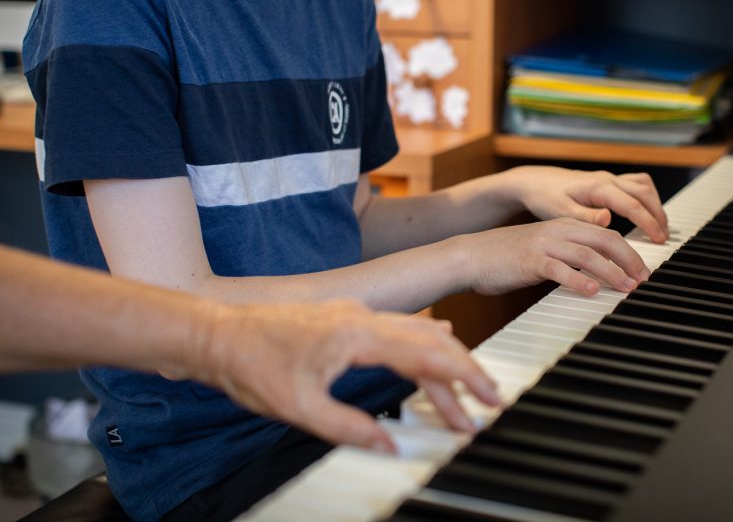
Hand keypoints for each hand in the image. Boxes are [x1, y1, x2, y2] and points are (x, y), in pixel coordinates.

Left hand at [181, 299, 499, 452]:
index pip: (427, 356)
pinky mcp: (344, 319)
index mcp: (359, 336)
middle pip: (432, 341)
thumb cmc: (251, 364)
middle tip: (487, 401)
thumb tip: (390, 446)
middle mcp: (363, 318)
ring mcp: (355, 314)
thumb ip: (349, 428)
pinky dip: (422, 344)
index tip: (486, 400)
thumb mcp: (299, 407)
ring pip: (416, 333)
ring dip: (442, 363)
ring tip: (459, 395)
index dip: (462, 379)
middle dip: (464, 372)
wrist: (217, 332)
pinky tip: (431, 345)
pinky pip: (397, 327)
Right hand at [455, 217, 650, 295]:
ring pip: (587, 254)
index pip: (606, 234)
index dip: (628, 252)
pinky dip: (578, 280)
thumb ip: (568, 256)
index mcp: (563, 226)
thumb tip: (595, 273)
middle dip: (629, 260)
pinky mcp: (530, 260)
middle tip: (642, 280)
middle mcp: (557, 230)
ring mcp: (544, 244)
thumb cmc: (506, 258)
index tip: (642, 271)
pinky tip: (592, 291)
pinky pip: (560, 269)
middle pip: (604, 240)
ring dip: (611, 272)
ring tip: (626, 287)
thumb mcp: (543, 250)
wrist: (470, 256)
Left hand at [503, 167, 668, 243]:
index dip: (648, 222)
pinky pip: (636, 185)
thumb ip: (585, 216)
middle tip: (663, 238)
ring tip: (659, 228)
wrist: (535, 182)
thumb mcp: (560, 211)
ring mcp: (609, 178)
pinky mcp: (608, 181)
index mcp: (598, 187)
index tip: (658, 239)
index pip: (631, 204)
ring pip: (643, 186)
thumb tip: (608, 218)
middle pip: (644, 193)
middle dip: (657, 215)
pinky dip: (646, 199)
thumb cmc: (545, 197)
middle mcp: (607, 179)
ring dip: (655, 205)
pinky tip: (646, 214)